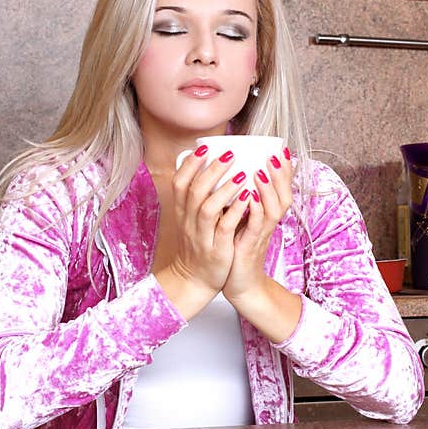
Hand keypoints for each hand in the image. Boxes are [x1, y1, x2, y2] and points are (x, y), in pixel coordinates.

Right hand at [154, 146, 250, 318]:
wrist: (193, 280)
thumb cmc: (198, 245)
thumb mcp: (193, 220)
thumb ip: (199, 198)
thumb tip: (209, 172)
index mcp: (183, 213)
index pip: (179, 183)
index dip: (190, 165)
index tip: (204, 148)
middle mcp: (189, 222)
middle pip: (195, 191)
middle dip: (211, 170)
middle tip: (230, 154)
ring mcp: (201, 236)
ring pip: (207, 208)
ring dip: (224, 189)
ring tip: (242, 174)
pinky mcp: (216, 250)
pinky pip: (224, 228)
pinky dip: (235, 212)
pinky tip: (248, 199)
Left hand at [223, 149, 294, 304]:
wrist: (239, 283)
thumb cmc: (238, 249)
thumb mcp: (242, 220)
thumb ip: (242, 201)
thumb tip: (235, 177)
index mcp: (266, 215)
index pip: (281, 188)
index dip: (283, 170)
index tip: (281, 149)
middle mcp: (268, 223)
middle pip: (284, 195)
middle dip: (281, 174)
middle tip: (275, 154)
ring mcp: (262, 234)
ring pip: (273, 209)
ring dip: (268, 189)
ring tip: (262, 171)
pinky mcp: (251, 246)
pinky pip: (257, 227)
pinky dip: (255, 211)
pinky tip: (249, 198)